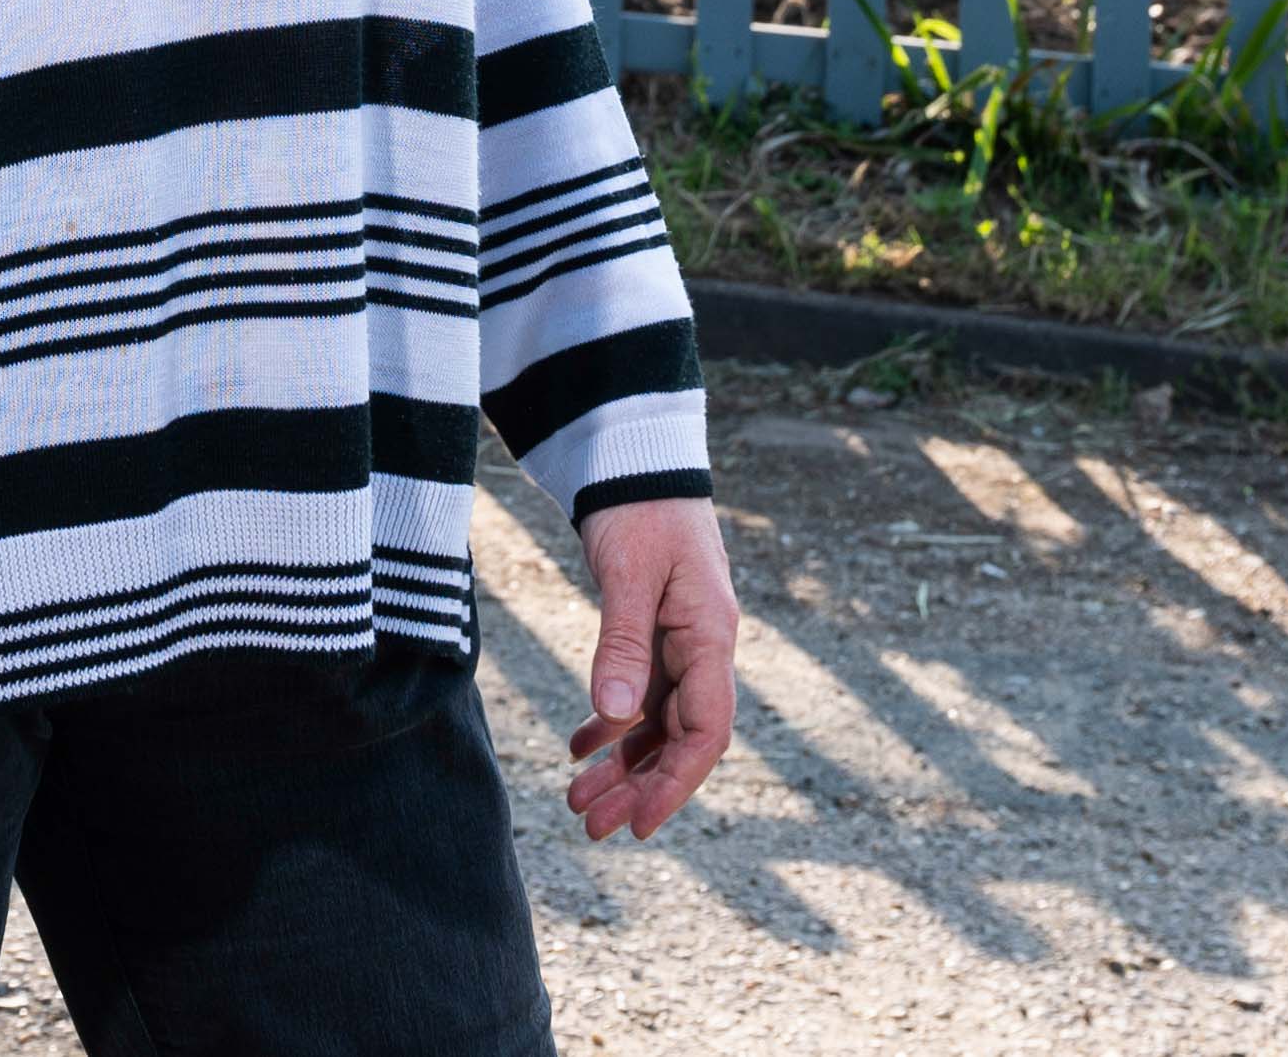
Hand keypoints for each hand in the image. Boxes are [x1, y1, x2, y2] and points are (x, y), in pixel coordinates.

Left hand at [564, 495, 739, 840]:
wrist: (635, 460)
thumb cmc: (639, 508)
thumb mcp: (629, 572)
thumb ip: (623, 643)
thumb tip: (619, 716)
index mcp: (711, 637)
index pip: (707, 732)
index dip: (675, 784)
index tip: (639, 825)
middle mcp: (703, 648)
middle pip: (680, 740)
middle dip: (639, 788)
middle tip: (591, 827)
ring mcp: (680, 644)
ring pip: (656, 726)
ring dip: (621, 766)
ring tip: (577, 801)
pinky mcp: (654, 634)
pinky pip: (639, 697)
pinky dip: (611, 727)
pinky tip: (577, 750)